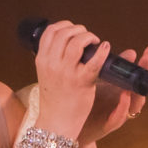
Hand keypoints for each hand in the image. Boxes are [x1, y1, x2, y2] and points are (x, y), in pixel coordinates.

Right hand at [33, 20, 110, 137]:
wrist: (56, 122)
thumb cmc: (54, 99)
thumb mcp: (45, 74)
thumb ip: (52, 58)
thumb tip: (64, 43)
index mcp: (42, 60)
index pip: (51, 31)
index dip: (64, 25)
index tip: (74, 30)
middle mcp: (52, 64)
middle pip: (64, 33)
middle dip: (79, 30)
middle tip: (88, 37)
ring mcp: (66, 73)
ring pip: (77, 42)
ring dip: (89, 37)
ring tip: (96, 42)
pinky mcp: (82, 82)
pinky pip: (93, 61)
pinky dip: (102, 51)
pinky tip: (105, 47)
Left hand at [78, 44, 147, 144]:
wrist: (73, 126)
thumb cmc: (87, 103)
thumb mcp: (99, 82)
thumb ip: (109, 68)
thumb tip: (126, 50)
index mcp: (122, 91)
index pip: (137, 75)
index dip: (145, 63)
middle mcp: (124, 102)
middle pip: (140, 88)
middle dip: (145, 73)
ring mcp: (118, 113)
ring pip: (134, 104)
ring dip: (137, 92)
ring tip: (137, 77)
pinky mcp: (108, 125)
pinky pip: (119, 116)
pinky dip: (124, 107)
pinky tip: (124, 95)